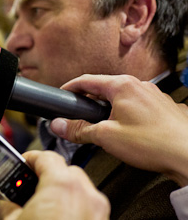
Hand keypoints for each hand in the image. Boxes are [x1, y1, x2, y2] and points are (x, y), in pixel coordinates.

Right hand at [0, 151, 108, 219]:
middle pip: (66, 171)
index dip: (30, 159)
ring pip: (80, 189)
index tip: (20, 165)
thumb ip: (5, 209)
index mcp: (61, 185)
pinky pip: (87, 207)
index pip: (46, 157)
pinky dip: (73, 208)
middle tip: (27, 187)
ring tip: (41, 206)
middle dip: (46, 176)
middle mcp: (85, 194)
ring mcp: (97, 211)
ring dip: (61, 193)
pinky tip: (57, 219)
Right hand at [50, 74, 187, 186]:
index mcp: (122, 86)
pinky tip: (127, 133)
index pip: (86, 80)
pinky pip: (138, 108)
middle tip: (78, 116)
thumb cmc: (154, 143)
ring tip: (104, 128)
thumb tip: (60, 125)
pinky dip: (127, 116)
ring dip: (109, 110)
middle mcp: (140, 86)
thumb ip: (79, 129)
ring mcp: (154, 97)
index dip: (70, 88)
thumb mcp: (106, 137)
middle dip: (89, 102)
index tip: (62, 95)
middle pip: (104, 89)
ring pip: (123, 99)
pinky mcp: (164, 109)